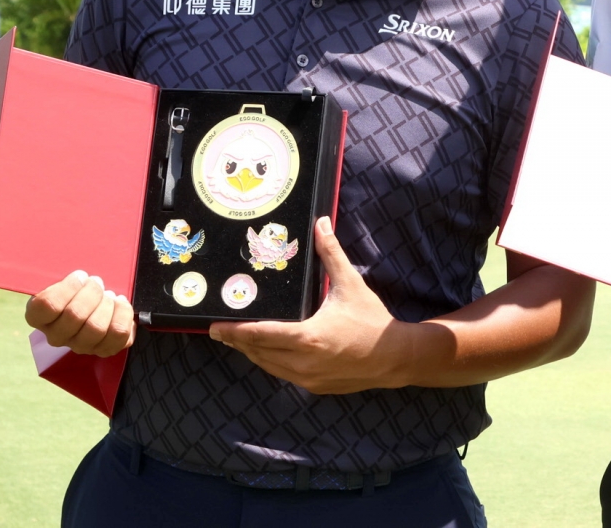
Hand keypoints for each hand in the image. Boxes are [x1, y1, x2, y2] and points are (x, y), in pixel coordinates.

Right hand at [25, 270, 135, 357]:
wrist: (92, 300)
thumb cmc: (75, 286)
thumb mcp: (64, 277)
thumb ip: (67, 274)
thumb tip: (82, 273)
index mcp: (38, 316)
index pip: (47, 306)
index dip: (67, 288)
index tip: (79, 276)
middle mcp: (56, 336)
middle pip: (74, 316)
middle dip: (92, 292)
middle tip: (97, 282)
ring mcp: (80, 345)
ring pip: (96, 328)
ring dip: (107, 305)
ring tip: (108, 294)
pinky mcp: (103, 349)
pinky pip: (119, 336)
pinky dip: (124, 315)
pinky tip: (119, 304)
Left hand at [210, 217, 416, 393]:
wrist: (394, 357)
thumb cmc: (371, 320)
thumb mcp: (351, 284)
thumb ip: (331, 254)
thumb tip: (321, 224)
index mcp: (308, 338)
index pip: (261, 335)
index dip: (236, 332)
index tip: (216, 327)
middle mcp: (303, 363)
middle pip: (259, 353)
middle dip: (237, 341)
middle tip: (218, 330)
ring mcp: (307, 378)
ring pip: (268, 366)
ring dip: (252, 353)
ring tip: (236, 340)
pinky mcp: (314, 386)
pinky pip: (283, 374)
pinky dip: (270, 362)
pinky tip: (265, 351)